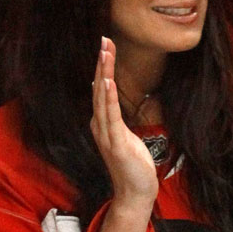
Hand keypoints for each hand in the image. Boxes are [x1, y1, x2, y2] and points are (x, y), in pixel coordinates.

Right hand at [90, 37, 156, 231]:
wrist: (134, 192)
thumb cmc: (132, 166)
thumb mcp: (125, 138)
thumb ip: (116, 122)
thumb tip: (112, 106)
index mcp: (102, 124)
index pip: (101, 90)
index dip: (103, 68)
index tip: (105, 47)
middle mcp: (99, 126)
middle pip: (99, 88)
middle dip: (102, 63)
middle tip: (103, 40)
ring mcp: (105, 133)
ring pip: (102, 97)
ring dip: (103, 73)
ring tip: (104, 52)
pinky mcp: (114, 141)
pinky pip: (110, 115)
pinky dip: (107, 97)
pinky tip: (106, 81)